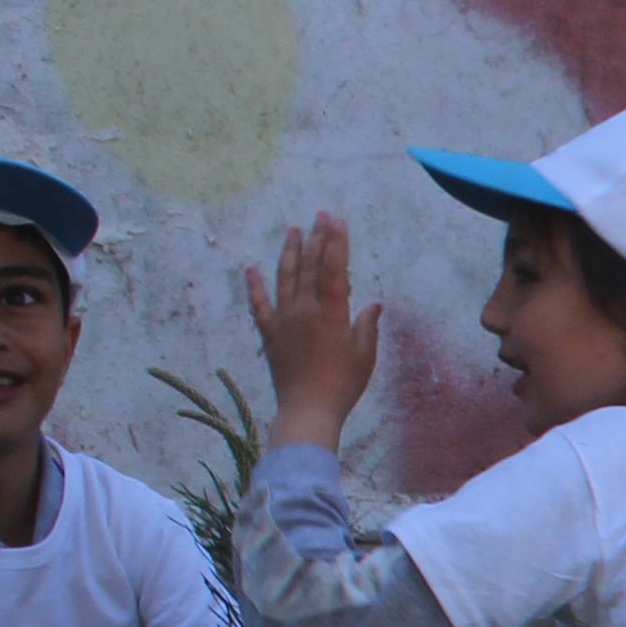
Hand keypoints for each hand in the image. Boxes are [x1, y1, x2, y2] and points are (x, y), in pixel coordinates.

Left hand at [247, 218, 383, 447]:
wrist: (307, 411)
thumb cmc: (342, 387)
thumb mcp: (365, 357)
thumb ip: (366, 327)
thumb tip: (373, 305)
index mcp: (331, 315)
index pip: (333, 270)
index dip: (336, 244)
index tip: (338, 222)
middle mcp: (305, 311)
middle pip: (309, 267)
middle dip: (316, 239)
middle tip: (320, 215)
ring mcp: (284, 321)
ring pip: (286, 278)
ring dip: (289, 252)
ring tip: (293, 230)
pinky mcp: (270, 334)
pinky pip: (259, 306)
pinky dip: (255, 287)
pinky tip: (251, 269)